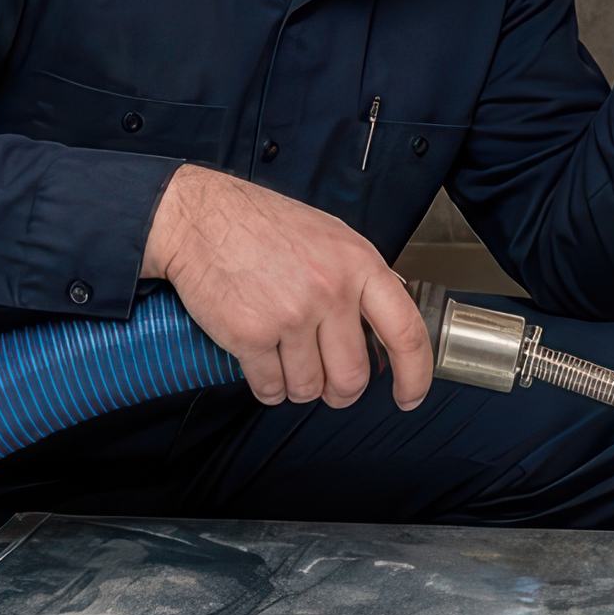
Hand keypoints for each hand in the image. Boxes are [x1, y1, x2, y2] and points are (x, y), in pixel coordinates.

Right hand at [142, 165, 432, 410]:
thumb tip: (383, 325)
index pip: (406, 331)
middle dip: (340, 391)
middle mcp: (329, 291)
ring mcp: (290, 315)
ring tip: (285, 362)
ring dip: (298, 387)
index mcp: (357, 264)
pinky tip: (262, 367)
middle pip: (353, 376)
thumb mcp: (329, 236)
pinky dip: (268, 388)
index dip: (414, 374)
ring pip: (310, 388)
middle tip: (329, 385)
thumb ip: (359, 279)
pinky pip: (270, 389)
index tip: (408, 396)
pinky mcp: (250, 335)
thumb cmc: (260, 225)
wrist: (199, 218)